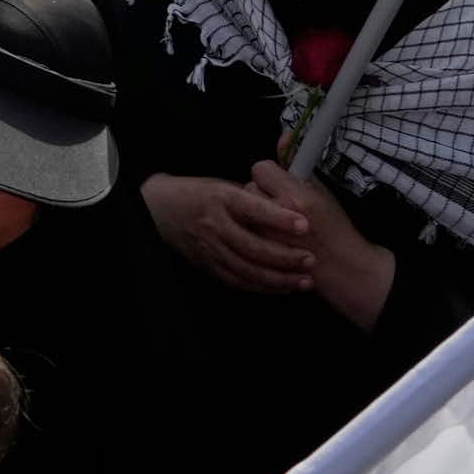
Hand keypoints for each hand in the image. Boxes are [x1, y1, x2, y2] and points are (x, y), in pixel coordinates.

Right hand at [142, 170, 314, 294]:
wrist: (161, 208)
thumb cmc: (199, 194)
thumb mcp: (223, 185)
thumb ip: (251, 198)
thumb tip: (288, 205)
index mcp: (220, 197)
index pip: (253, 208)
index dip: (279, 218)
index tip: (304, 224)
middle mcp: (214, 224)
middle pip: (253, 246)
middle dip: (285, 256)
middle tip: (311, 260)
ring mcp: (209, 247)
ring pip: (248, 269)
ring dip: (279, 278)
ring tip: (305, 281)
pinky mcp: (207, 265)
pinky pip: (238, 281)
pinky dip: (262, 287)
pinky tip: (281, 288)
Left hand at [249, 161, 395, 330]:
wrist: (345, 268)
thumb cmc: (335, 226)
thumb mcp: (321, 190)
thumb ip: (297, 164)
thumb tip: (283, 136)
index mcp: (297, 197)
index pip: (261, 168)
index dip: (269, 173)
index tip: (278, 182)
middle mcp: (280, 217)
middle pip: (249, 188)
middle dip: (261, 193)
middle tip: (278, 203)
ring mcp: (269, 238)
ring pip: (245, 211)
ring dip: (256, 213)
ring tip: (276, 222)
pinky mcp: (263, 255)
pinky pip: (247, 232)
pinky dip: (255, 231)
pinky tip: (272, 236)